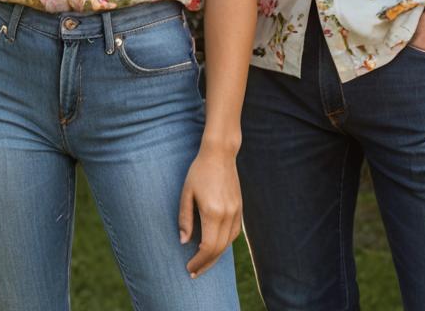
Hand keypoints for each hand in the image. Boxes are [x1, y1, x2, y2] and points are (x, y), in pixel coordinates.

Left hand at [178, 146, 241, 277]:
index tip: (188, 267)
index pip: (207, 247)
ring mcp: (236, 211)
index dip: (198, 261)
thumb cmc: (199, 171)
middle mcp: (227, 214)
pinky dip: (225, 244)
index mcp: (213, 212)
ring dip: (216, 256)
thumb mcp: (186, 193)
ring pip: (228, 243)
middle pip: (219, 249)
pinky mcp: (240, 208)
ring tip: (203, 263)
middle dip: (206, 264)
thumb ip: (185, 218)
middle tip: (194, 272)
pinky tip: (215, 246)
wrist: (220, 153)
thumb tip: (184, 242)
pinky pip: (234, 233)